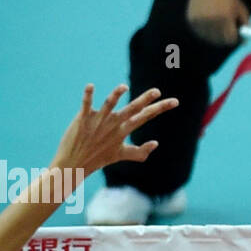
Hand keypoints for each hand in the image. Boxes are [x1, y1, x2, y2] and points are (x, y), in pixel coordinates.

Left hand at [52, 85, 177, 172]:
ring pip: (109, 105)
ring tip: (124, 87)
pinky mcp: (83, 119)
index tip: (174, 101)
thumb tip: (156, 144)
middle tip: (157, 91)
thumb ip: (140, 151)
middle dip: (145, 100)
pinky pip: (86, 105)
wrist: (75, 164)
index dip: (160, 108)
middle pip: (132, 109)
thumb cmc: (99, 158)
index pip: (146, 116)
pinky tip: (91, 86)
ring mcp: (98, 121)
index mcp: (123, 130)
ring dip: (116, 96)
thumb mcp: (122, 155)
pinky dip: (88, 96)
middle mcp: (113, 124)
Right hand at [187, 0, 249, 45]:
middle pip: (220, 40)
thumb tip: (245, 42)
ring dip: (214, 34)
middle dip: (225, 37)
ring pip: (209, 37)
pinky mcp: (192, 20)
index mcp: (226, 17)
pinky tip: (207, 19)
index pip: (231, 39)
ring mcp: (201, 20)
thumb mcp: (240, 7)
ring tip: (216, 21)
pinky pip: (200, 32)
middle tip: (225, 29)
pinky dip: (204, 30)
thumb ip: (246, 24)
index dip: (234, 38)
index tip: (234, 34)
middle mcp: (212, 20)